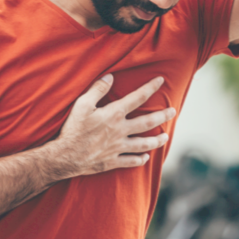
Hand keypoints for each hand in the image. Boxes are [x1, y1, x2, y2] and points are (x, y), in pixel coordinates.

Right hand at [52, 74, 174, 176]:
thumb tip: (110, 77)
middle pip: (147, 122)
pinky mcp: (112, 161)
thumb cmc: (73, 128)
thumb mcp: (82, 104)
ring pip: (144, 144)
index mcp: (114, 114)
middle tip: (173, 111)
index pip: (137, 98)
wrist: (65, 156)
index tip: (161, 81)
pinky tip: (146, 158)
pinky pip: (131, 161)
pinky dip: (140, 160)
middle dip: (162, 116)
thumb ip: (97, 90)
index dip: (150, 88)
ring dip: (157, 141)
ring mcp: (118, 147)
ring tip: (165, 136)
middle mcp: (120, 131)